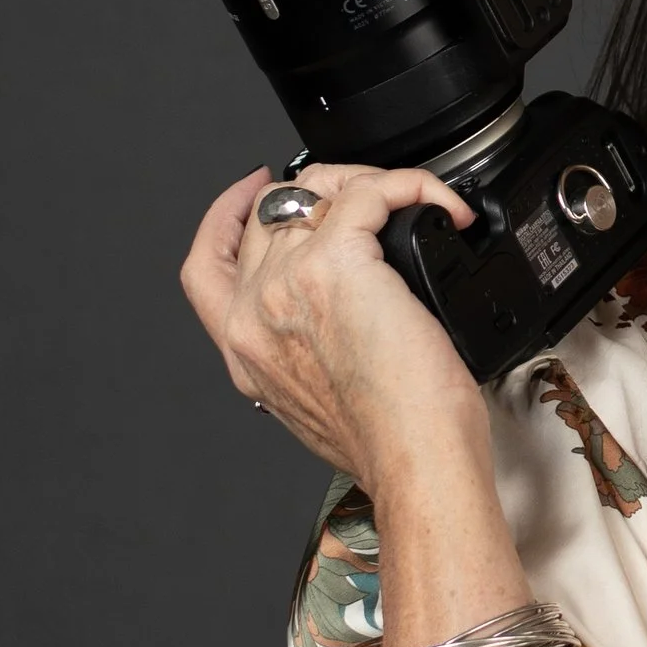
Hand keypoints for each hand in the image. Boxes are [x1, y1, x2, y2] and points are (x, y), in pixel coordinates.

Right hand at [179, 164, 485, 481]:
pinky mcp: (338, 263)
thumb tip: (333, 330)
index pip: (207, 262)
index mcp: (243, 347)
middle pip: (269, 213)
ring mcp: (288, 282)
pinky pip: (370, 192)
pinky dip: (413, 186)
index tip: (250, 189)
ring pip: (317, 193)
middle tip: (365, 194)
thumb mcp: (316, 407)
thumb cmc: (388, 444)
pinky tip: (440, 206)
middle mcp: (255, 311)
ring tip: (411, 202)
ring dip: (369, 185)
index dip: (224, 215)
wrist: (414, 460)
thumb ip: (303, 358)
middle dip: (320, 191)